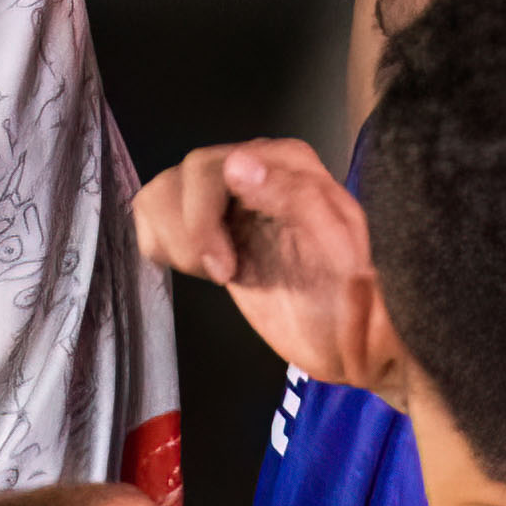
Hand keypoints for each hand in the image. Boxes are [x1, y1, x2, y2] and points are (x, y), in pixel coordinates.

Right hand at [137, 138, 384, 383]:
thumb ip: (296, 200)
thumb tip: (236, 163)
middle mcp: (257, 167)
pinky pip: (153, 213)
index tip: (227, 272)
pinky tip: (201, 266)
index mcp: (292, 164)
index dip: (206, 217)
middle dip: (194, 234)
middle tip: (225, 275)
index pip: (218, 165)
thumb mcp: (340, 253)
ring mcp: (228, 195)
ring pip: (161, 192)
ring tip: (216, 270)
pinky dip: (164, 245)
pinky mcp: (206, 224)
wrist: (345, 341)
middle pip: (186, 176)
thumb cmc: (352, 304)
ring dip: (177, 241)